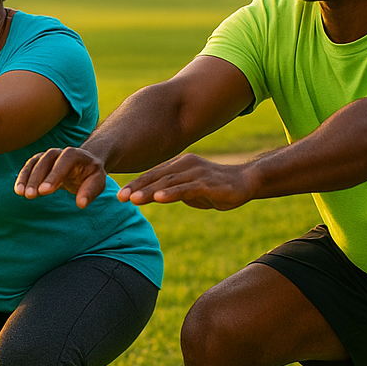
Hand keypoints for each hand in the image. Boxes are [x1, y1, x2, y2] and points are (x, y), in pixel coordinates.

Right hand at [15, 147, 107, 208]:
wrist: (85, 163)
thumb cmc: (91, 174)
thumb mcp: (97, 182)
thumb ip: (90, 191)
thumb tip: (81, 204)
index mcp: (75, 155)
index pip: (63, 162)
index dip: (53, 176)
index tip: (44, 191)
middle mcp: (60, 152)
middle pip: (46, 161)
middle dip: (37, 178)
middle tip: (30, 195)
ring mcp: (48, 155)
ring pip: (35, 163)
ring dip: (27, 177)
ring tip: (20, 193)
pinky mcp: (40, 161)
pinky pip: (29, 167)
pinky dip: (23, 177)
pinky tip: (18, 190)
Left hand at [120, 154, 254, 210]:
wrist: (246, 182)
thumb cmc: (216, 187)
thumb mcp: (190, 190)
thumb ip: (173, 190)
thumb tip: (156, 196)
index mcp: (179, 165)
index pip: (153, 175)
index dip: (136, 184)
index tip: (120, 195)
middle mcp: (186, 165)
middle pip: (157, 177)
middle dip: (137, 187)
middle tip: (120, 198)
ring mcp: (197, 173)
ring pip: (169, 182)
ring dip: (150, 191)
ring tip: (134, 199)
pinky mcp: (208, 183)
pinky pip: (187, 188)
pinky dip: (172, 193)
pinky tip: (159, 198)